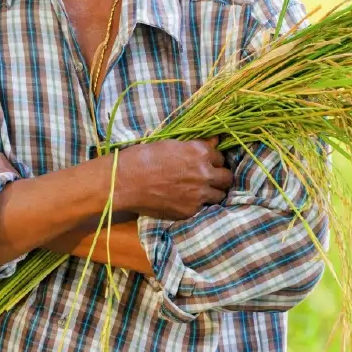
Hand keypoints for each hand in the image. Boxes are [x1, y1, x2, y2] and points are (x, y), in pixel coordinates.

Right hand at [114, 137, 232, 219]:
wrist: (125, 181)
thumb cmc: (143, 157)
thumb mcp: (170, 144)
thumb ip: (194, 146)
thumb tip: (214, 142)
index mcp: (199, 152)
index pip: (219, 155)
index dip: (212, 159)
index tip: (206, 161)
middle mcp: (204, 173)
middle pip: (226, 177)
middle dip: (219, 176)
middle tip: (209, 177)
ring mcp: (199, 194)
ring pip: (220, 195)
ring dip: (213, 191)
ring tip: (201, 190)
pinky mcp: (190, 210)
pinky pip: (203, 207)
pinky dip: (197, 203)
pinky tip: (185, 199)